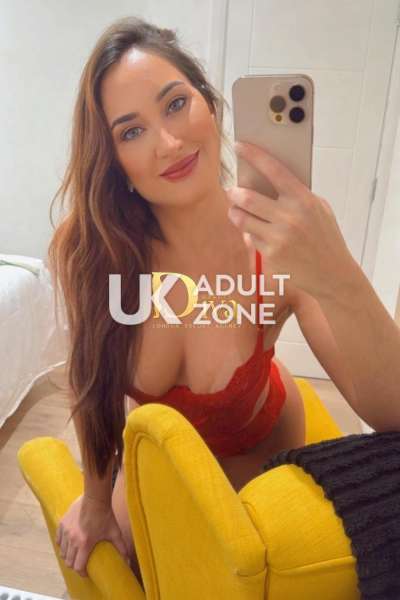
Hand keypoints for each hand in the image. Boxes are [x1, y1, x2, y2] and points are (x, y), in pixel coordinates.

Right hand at [55, 493, 129, 576]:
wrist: (95, 497)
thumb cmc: (105, 514)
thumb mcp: (115, 532)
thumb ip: (121, 547)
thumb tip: (128, 560)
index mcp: (85, 543)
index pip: (78, 566)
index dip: (82, 573)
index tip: (86, 573)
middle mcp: (73, 539)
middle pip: (68, 561)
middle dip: (75, 565)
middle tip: (81, 564)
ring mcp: (66, 531)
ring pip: (62, 552)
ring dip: (68, 556)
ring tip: (75, 554)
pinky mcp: (62, 523)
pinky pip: (58, 540)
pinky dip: (62, 545)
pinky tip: (68, 544)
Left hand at [226, 141, 357, 299]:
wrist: (332, 274)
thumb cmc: (325, 238)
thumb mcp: (319, 210)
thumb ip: (296, 196)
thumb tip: (266, 182)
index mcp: (303, 200)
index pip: (274, 170)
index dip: (254, 155)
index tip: (239, 145)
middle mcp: (289, 217)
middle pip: (247, 197)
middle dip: (234, 193)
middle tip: (231, 191)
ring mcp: (278, 237)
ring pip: (242, 220)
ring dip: (235, 213)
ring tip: (235, 211)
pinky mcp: (270, 256)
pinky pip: (250, 239)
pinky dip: (250, 235)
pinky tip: (256, 235)